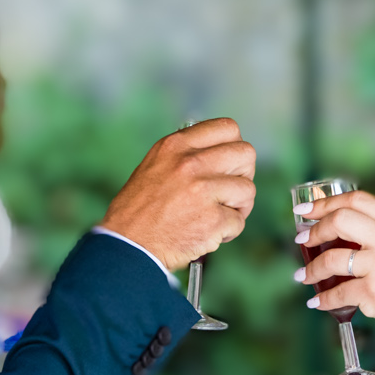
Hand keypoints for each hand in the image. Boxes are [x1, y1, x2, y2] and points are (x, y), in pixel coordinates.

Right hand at [101, 118, 256, 271]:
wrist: (127, 246)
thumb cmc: (139, 211)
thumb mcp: (155, 165)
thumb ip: (185, 155)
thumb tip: (219, 152)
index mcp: (176, 146)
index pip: (227, 128)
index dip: (234, 147)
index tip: (228, 164)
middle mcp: (190, 163)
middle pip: (246, 154)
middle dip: (243, 174)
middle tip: (229, 192)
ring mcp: (202, 191)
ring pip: (247, 189)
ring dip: (238, 207)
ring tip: (218, 216)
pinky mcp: (212, 220)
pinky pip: (239, 222)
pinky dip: (228, 232)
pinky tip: (209, 234)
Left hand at [294, 190, 374, 362]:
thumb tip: (335, 230)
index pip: (357, 200)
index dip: (326, 203)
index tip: (306, 210)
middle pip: (340, 220)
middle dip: (315, 231)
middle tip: (302, 240)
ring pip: (332, 259)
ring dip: (312, 269)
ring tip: (304, 276)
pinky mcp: (373, 292)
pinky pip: (338, 292)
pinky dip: (323, 299)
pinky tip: (317, 301)